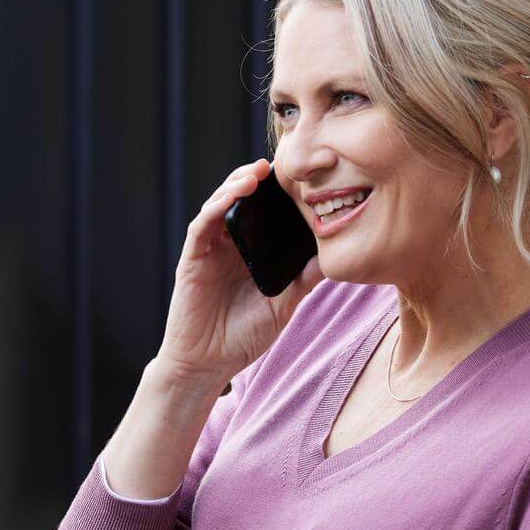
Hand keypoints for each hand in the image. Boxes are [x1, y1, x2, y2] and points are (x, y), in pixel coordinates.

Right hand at [156, 158, 324, 385]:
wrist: (208, 365)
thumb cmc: (243, 337)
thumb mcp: (285, 304)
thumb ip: (305, 278)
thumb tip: (336, 255)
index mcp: (250, 252)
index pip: (264, 213)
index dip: (279, 193)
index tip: (302, 175)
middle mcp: (228, 245)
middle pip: (241, 200)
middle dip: (259, 179)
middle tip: (282, 164)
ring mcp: (209, 250)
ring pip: (221, 204)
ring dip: (238, 184)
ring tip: (259, 171)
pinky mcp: (193, 258)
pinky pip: (203, 225)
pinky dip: (217, 206)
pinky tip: (235, 194)